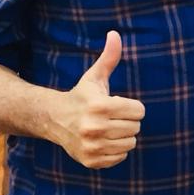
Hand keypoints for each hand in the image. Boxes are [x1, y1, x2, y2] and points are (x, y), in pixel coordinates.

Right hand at [49, 31, 145, 168]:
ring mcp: (92, 146)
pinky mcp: (91, 160)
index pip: (139, 111)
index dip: (131, 106)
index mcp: (100, 106)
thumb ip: (109, 58)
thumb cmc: (81, 96)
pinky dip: (115, 151)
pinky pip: (120, 158)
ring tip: (108, 129)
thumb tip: (115, 34)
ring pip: (130, 144)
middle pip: (135, 127)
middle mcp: (95, 128)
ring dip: (123, 136)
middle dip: (127, 121)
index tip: (117, 104)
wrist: (54, 120)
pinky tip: (102, 141)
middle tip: (112, 117)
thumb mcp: (94, 77)